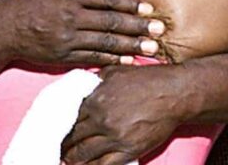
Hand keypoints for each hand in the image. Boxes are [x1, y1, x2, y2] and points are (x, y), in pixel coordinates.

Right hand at [0, 0, 165, 66]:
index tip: (148, 7)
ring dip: (131, 45)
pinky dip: (112, 60)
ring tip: (151, 47)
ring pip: (105, 42)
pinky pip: (92, 58)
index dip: (129, 4)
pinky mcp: (63, 56)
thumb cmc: (27, 2)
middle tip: (159, 29)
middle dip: (138, 25)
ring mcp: (67, 38)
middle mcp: (70, 16)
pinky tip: (128, 60)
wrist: (3, 30)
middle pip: (111, 21)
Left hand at [61, 65, 184, 164]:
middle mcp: (101, 119)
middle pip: (73, 137)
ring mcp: (114, 136)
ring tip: (66, 161)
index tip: (52, 131)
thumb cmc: (146, 79)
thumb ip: (94, 81)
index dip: (59, 126)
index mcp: (95, 99)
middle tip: (56, 149)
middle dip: (62, 145)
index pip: (68, 117)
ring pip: (84, 154)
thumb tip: (80, 87)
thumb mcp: (115, 72)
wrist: (175, 93)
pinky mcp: (129, 150)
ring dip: (72, 159)